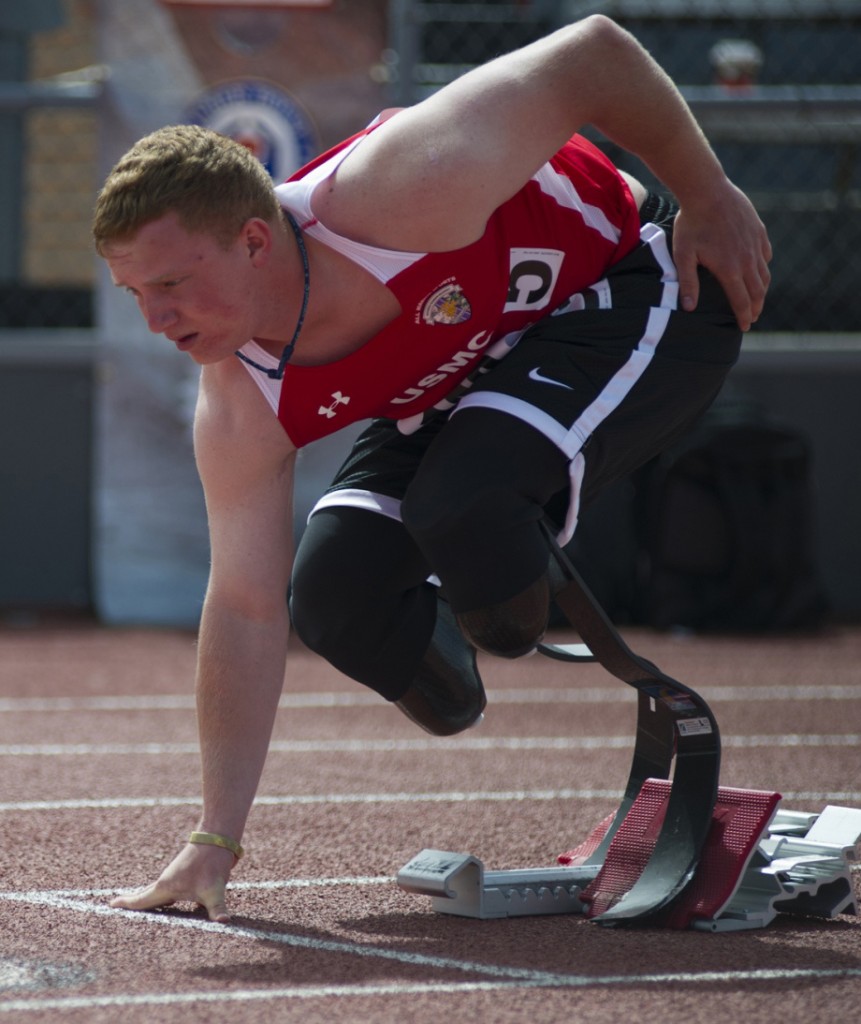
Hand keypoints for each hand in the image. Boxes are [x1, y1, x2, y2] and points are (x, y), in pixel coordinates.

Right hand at [110, 842, 236, 922]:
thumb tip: (224, 922)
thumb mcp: (215, 890)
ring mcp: (175, 877)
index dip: (127, 904)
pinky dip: (164, 897)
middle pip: (146, 896)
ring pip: (157, 893)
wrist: (219, 837)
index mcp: (166, 887)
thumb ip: (217, 909)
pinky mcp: (186, 875)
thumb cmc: (213, 862)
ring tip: (136, 909)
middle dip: (133, 904)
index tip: (110, 905)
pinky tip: (168, 903)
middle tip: (116, 908)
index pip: (142, 900)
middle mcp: (167, 881)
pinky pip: (169, 890)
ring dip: (147, 901)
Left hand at [672, 181, 772, 330]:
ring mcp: (755, 243)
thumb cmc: (691, 223)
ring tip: (758, 299)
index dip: (744, 316)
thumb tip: (689, 308)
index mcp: (730, 269)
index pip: (741, 301)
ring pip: (764, 273)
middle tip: (752, 317)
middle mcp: (747, 259)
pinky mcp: (758, 230)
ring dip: (762, 289)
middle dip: (756, 307)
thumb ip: (687, 283)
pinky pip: (766, 253)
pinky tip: (760, 269)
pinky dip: (764, 266)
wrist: (707, 190)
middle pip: (757, 290)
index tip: (744, 327)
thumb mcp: (683, 255)